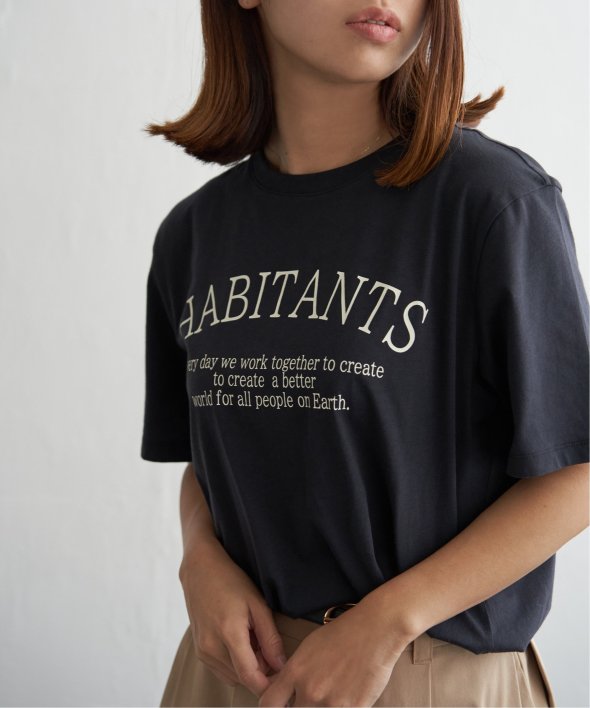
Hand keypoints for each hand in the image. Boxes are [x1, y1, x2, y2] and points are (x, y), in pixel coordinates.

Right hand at [179, 540, 287, 696]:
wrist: (200, 569)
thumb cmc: (231, 581)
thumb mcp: (257, 604)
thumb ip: (270, 637)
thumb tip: (281, 665)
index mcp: (228, 633)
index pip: (250, 677)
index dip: (269, 684)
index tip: (282, 678)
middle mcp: (211, 647)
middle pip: (242, 678)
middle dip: (260, 670)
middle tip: (268, 646)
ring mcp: (202, 650)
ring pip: (232, 676)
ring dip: (247, 667)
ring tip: (253, 639)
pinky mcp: (198, 650)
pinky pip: (221, 669)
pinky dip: (234, 663)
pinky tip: (240, 641)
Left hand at [258, 600, 411, 706]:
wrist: (374, 631)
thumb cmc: (342, 634)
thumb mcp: (308, 648)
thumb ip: (293, 672)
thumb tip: (283, 692)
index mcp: (296, 672)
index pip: (268, 704)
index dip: (271, 707)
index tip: (280, 706)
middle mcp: (310, 691)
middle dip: (301, 706)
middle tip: (313, 696)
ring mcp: (332, 703)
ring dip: (322, 707)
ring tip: (334, 690)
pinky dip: (343, 707)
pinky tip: (348, 696)